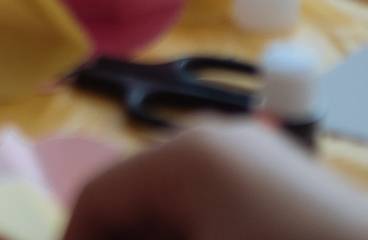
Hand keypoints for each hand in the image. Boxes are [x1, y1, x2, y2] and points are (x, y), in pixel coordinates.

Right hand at [64, 124, 367, 239]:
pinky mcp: (289, 183)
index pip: (97, 197)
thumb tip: (83, 239)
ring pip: (178, 204)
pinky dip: (199, 232)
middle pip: (137, 197)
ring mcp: (257, 156)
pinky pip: (217, 207)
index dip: (78, 237)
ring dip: (162, 237)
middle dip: (125, 237)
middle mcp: (213, 137)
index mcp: (182, 154)